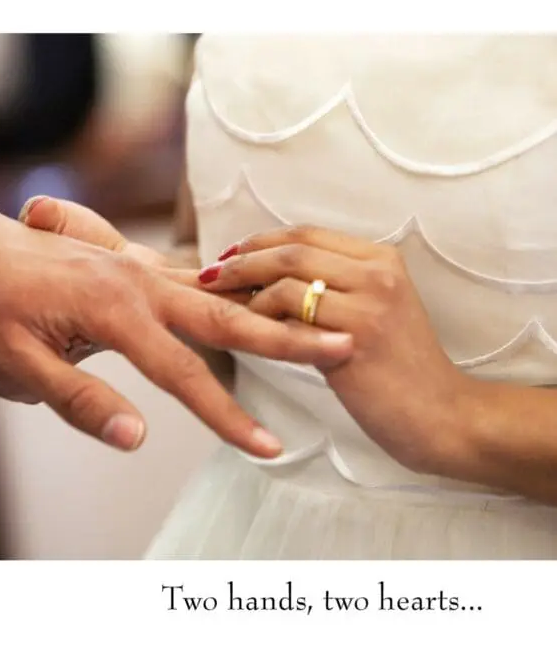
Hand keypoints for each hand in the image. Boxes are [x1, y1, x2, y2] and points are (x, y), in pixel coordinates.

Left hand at [0, 206, 353, 456]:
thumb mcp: (18, 365)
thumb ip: (80, 402)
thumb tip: (137, 439)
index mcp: (114, 306)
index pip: (184, 373)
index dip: (228, 417)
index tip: (268, 448)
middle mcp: (141, 280)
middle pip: (230, 315)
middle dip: (290, 338)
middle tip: (347, 347)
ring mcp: (145, 270)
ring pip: (223, 293)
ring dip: (276, 310)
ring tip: (328, 326)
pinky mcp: (143, 269)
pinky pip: (203, 283)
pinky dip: (243, 295)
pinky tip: (271, 306)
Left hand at [197, 225, 473, 471]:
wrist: (441, 417)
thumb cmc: (401, 375)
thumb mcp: (375, 315)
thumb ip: (336, 291)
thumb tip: (273, 281)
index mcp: (382, 259)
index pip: (308, 233)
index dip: (261, 241)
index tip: (230, 254)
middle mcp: (377, 272)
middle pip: (293, 247)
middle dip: (242, 259)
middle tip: (209, 275)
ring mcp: (368, 302)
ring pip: (288, 277)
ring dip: (245, 289)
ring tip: (218, 304)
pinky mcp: (354, 337)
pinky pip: (291, 315)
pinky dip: (259, 318)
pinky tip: (243, 331)